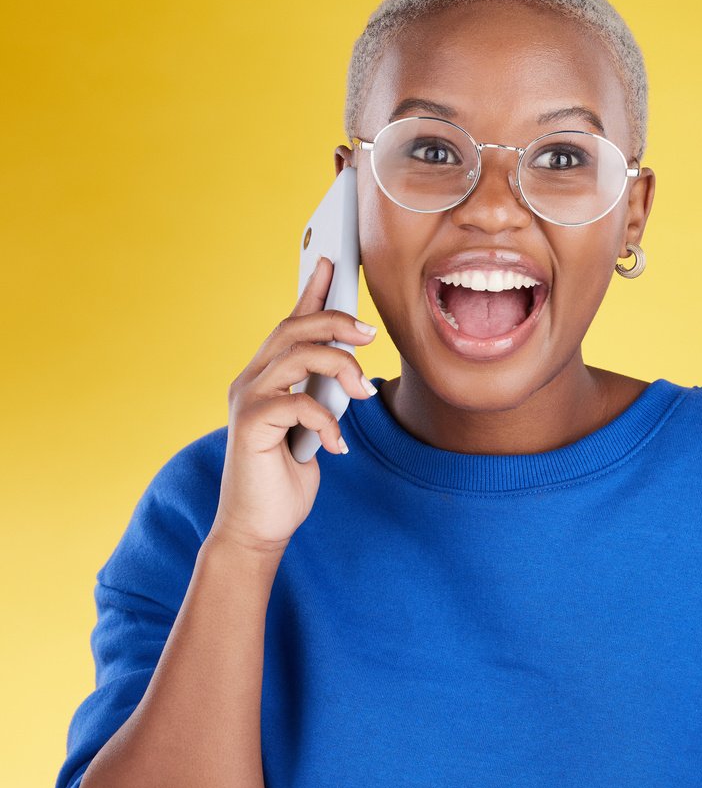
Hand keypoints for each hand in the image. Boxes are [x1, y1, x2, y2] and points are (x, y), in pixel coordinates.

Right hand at [209, 256, 378, 556]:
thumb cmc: (286, 476)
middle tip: (369, 334)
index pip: (289, 322)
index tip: (332, 261)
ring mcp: (246, 401)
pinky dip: (326, 423)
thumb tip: (350, 369)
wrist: (259, 526)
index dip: (311, 291)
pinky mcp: (249, 426)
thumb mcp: (313, 426)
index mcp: (266, 376)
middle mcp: (250, 380)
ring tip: (360, 394)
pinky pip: (297, 404)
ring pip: (296, 356)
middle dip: (335, 321)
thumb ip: (322, 395)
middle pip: (293, 329)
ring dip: (339, 368)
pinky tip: (336, 446)